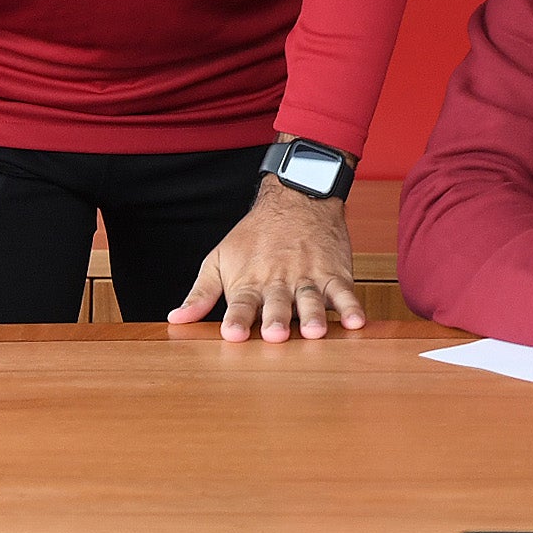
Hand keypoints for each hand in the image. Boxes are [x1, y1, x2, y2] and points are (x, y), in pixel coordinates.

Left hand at [169, 176, 363, 341]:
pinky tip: (356, 321)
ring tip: (314, 332)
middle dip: (276, 319)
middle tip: (275, 335)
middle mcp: (279, 281)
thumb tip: (176, 319)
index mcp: (250, 281)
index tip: (232, 335)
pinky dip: (351, 306)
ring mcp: (308, 277)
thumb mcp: (220, 258)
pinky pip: (344, 291)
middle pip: (277, 303)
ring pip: (311, 299)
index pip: (241, 304)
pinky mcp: (334, 273)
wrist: (297, 197)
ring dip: (313, 316)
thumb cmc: (255, 236)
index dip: (237, 319)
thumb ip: (201, 292)